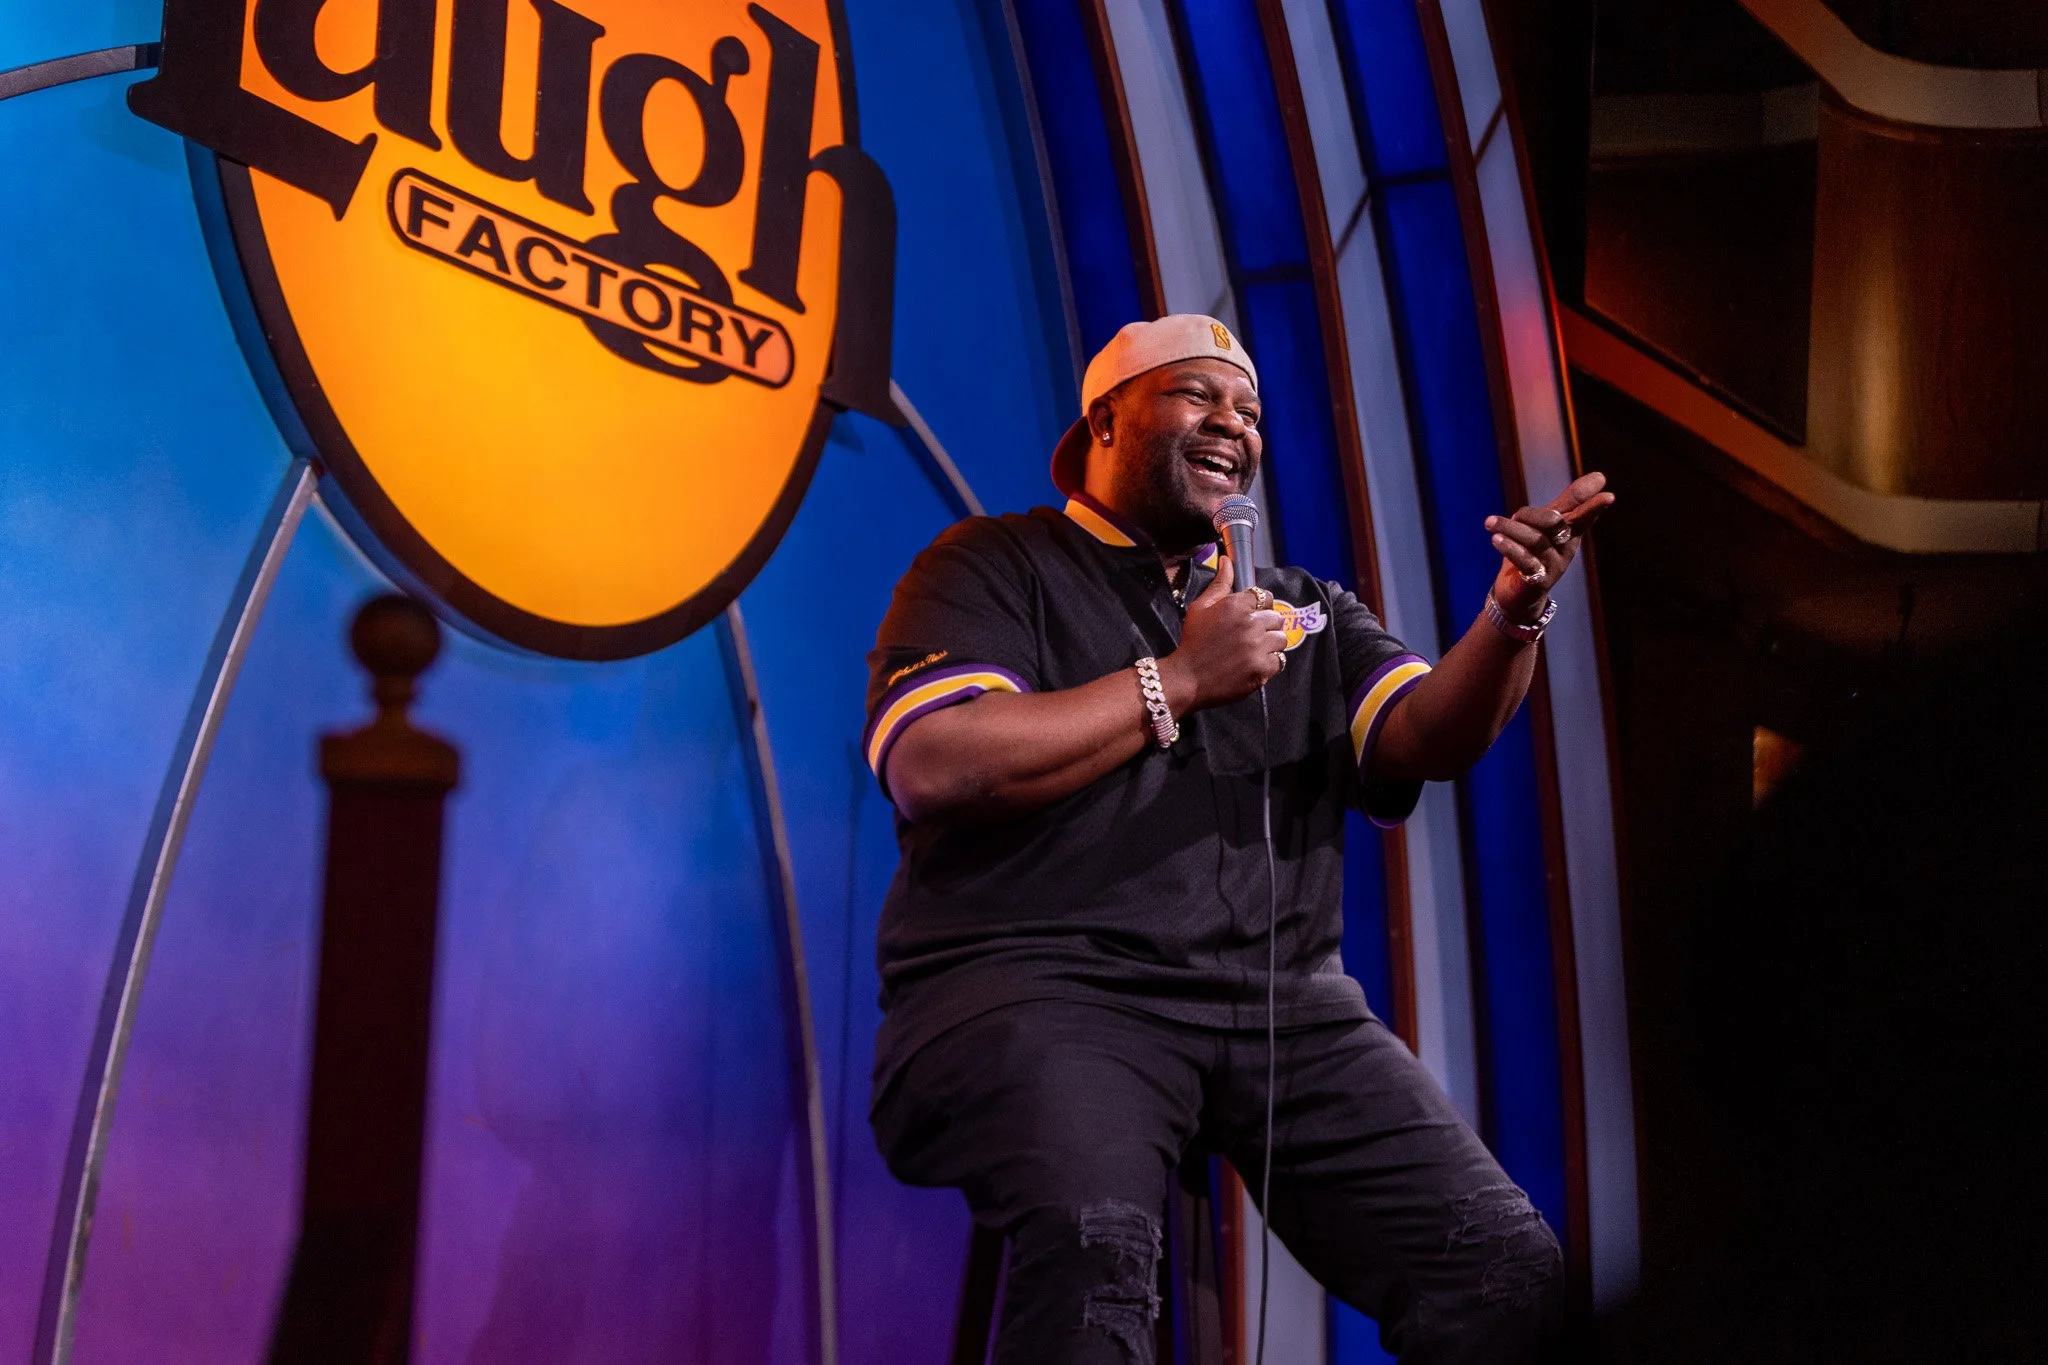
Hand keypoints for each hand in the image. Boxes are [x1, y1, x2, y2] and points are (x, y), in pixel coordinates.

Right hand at [1157, 555, 1285, 712]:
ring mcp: (1258, 646)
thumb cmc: (1193, 641)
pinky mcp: (1262, 667)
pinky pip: (1279, 661)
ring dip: (1270, 645)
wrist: (1187, 678)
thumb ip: (1219, 584)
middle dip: (1266, 626)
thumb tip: (1227, 561)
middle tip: (1249, 637)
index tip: (1252, 617)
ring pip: (1281, 639)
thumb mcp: (1200, 608)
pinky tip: (1252, 665)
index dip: (1260, 607)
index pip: (1265, 596)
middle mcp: (1250, 623)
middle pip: (1276, 618)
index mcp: (1236, 605)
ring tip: (1252, 652)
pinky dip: (1269, 664)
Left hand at [1486, 471, 1614, 622]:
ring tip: (1490, 523)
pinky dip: (1510, 548)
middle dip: (1533, 514)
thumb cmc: (1533, 551)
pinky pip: (1525, 561)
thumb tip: (1600, 477)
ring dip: (1511, 529)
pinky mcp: (1538, 581)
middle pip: (1555, 523)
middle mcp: (1566, 549)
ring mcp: (1554, 566)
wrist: (1517, 593)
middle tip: (1515, 514)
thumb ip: (1568, 501)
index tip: (1608, 496)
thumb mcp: (1548, 524)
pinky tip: (1496, 539)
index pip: (1584, 516)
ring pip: (1536, 540)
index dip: (1593, 507)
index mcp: (1570, 532)